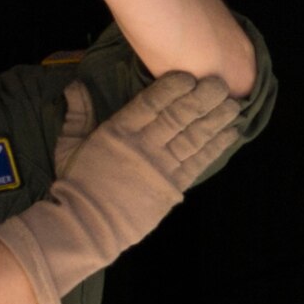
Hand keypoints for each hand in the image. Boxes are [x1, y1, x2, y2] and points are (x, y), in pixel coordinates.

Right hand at [0, 72, 241, 303]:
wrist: (86, 227)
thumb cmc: (77, 185)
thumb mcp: (69, 145)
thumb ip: (77, 114)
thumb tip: (75, 85)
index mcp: (118, 132)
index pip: (151, 103)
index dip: (172, 87)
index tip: (189, 76)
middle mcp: (143, 146)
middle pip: (179, 116)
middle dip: (203, 98)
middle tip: (220, 83)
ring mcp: (160, 168)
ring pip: (194, 137)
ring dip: (216, 119)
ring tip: (234, 104)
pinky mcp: (173, 187)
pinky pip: (199, 162)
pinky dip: (216, 146)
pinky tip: (231, 132)